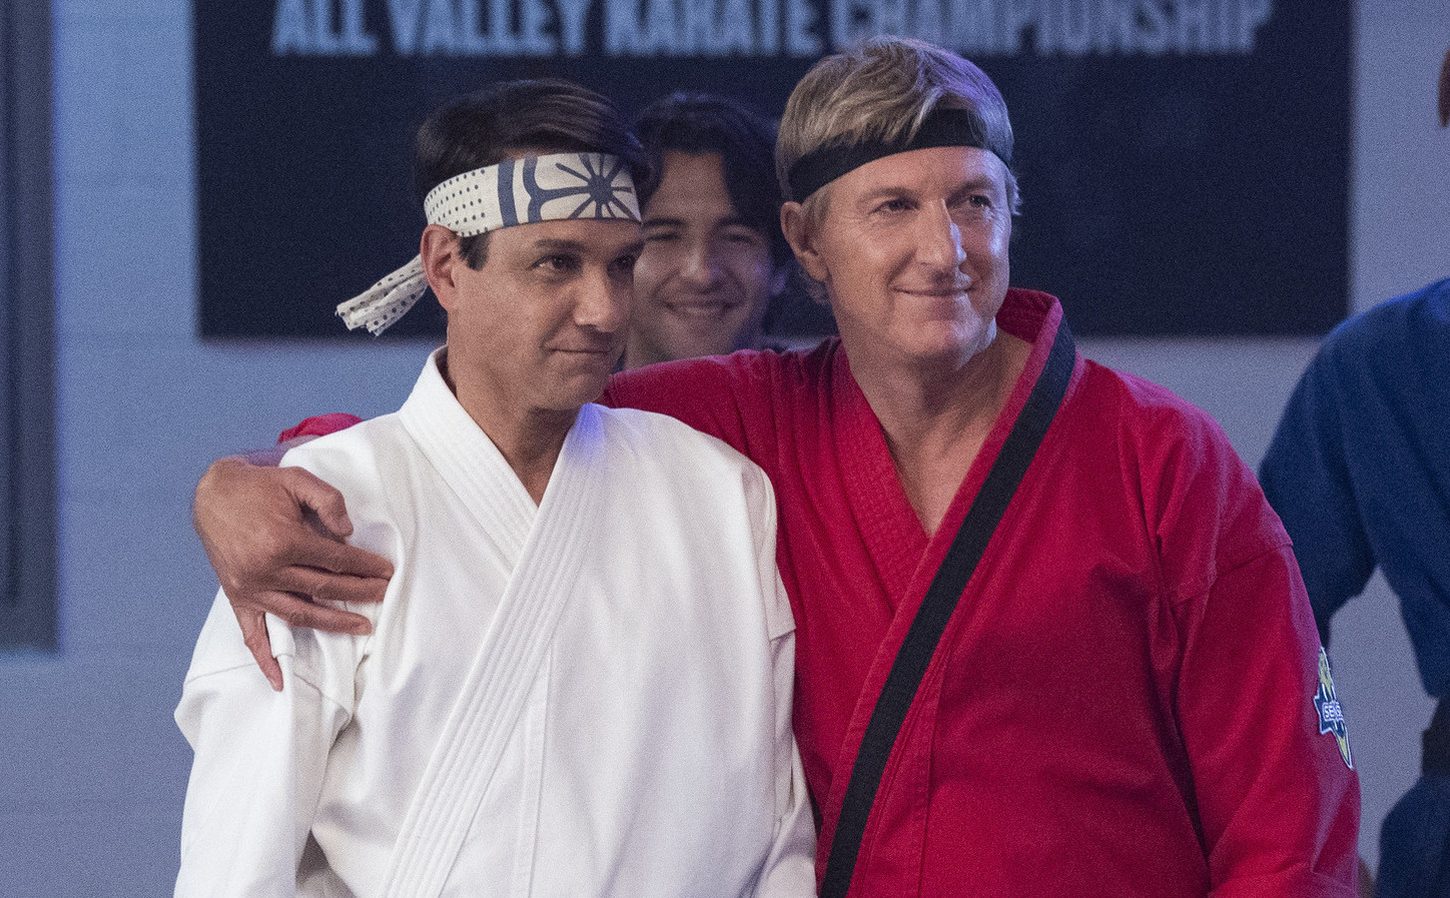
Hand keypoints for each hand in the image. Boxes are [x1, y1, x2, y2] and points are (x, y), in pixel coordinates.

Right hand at [193, 456, 393, 689]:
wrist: (212, 494)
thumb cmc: (259, 487)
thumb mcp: (298, 480)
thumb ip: (328, 501)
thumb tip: (348, 533)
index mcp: (283, 541)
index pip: (336, 560)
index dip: (365, 565)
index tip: (386, 571)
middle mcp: (267, 570)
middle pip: (324, 589)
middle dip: (359, 593)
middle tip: (384, 595)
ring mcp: (251, 588)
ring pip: (299, 614)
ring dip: (332, 623)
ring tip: (362, 627)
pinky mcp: (238, 597)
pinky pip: (251, 634)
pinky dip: (266, 659)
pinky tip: (280, 680)